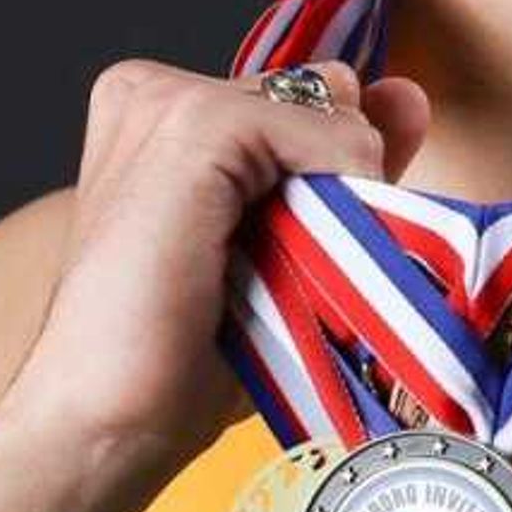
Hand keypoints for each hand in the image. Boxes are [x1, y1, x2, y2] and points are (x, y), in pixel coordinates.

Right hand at [0, 58, 431, 494]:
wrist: (107, 422)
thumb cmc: (184, 354)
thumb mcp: (279, 243)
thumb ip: (336, 161)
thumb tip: (405, 94)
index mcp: (157, 110)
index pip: (300, 101)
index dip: (325, 174)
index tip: (297, 242)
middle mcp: (153, 90)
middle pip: (320, 101)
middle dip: (332, 182)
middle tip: (270, 271)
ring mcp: (166, 99)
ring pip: (328, 114)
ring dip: (335, 199)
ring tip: (267, 274)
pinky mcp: (192, 124)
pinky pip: (323, 130)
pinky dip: (337, 194)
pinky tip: (286, 257)